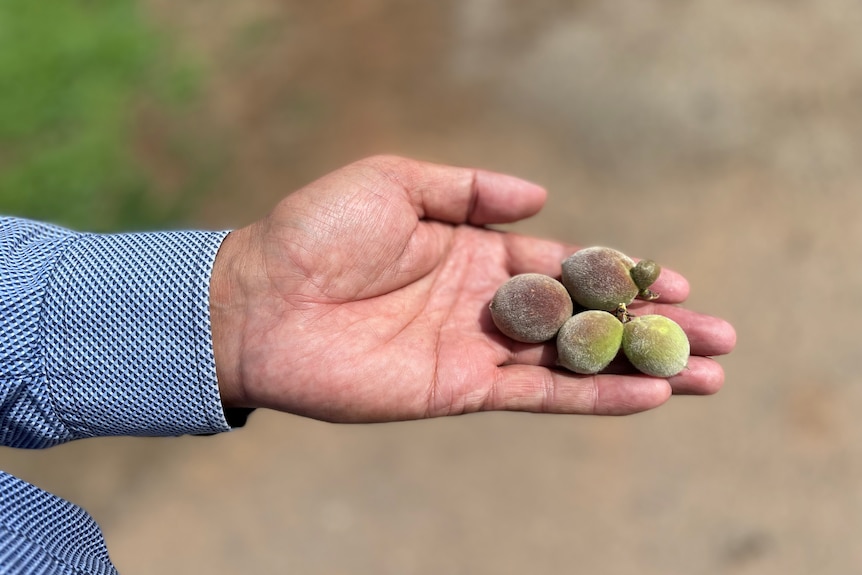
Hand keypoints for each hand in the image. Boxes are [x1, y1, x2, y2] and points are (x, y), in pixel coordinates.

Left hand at [209, 155, 735, 421]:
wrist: (257, 301)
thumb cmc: (316, 232)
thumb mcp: (393, 181)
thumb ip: (468, 190)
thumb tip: (540, 199)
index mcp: (473, 251)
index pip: (566, 265)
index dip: (621, 275)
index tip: (677, 283)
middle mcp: (484, 303)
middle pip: (585, 317)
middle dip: (649, 327)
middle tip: (719, 336)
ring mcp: (475, 349)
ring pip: (574, 362)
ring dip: (640, 368)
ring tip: (705, 375)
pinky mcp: (458, 389)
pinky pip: (538, 394)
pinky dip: (593, 396)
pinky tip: (646, 395)